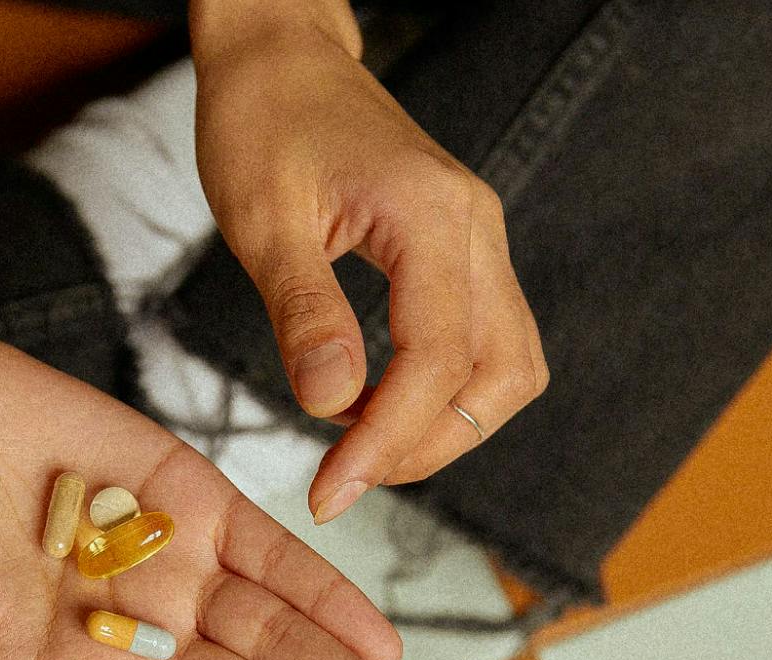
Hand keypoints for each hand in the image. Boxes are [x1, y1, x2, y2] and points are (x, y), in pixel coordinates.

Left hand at [193, 24, 549, 521]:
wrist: (282, 58)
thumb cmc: (264, 123)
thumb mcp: (264, 221)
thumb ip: (304, 314)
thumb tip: (331, 406)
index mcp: (431, 218)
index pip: (437, 359)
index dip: (388, 439)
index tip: (332, 489)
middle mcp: (476, 231)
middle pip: (502, 375)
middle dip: (430, 444)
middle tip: (350, 472)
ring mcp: (479, 243)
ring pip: (508, 367)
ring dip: (447, 425)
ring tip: (366, 445)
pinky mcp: (463, 256)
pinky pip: (484, 344)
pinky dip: (444, 393)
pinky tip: (382, 405)